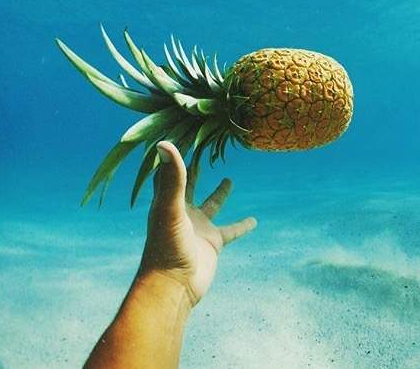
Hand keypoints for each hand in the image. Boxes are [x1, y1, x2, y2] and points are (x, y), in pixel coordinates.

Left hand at [138, 141, 256, 305]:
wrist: (173, 286)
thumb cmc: (166, 247)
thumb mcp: (170, 209)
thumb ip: (173, 178)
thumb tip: (165, 142)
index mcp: (166, 201)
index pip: (168, 171)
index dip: (173, 154)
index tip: (182, 134)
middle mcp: (182, 211)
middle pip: (188, 184)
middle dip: (194, 168)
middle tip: (205, 150)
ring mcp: (198, 227)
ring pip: (212, 205)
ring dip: (219, 193)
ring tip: (228, 179)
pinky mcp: (213, 242)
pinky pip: (231, 231)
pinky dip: (242, 225)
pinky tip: (254, 220)